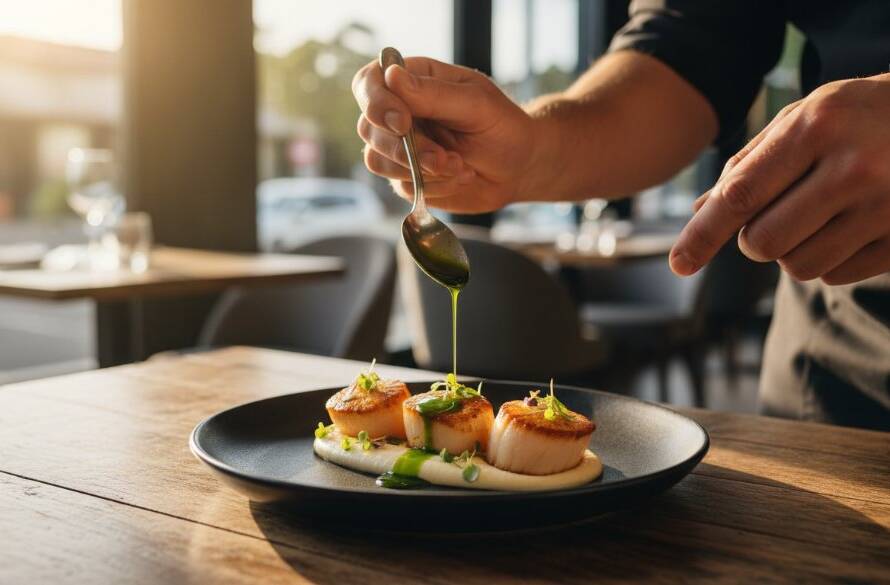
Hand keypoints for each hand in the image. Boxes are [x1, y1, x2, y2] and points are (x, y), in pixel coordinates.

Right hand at [352, 56, 536, 212]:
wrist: (518, 166)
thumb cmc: (501, 125)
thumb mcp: (476, 103)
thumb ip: (433, 93)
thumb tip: (391, 75)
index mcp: (412, 81)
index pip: (369, 84)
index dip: (377, 104)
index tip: (403, 123)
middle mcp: (398, 112)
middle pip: (369, 128)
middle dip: (407, 149)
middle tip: (446, 157)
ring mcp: (399, 147)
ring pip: (377, 161)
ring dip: (421, 170)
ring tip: (460, 166)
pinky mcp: (406, 177)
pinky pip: (402, 185)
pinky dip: (434, 186)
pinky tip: (460, 176)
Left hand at [671, 73, 889, 284]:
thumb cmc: (858, 117)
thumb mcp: (806, 117)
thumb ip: (750, 162)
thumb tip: (700, 211)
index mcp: (818, 127)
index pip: (742, 195)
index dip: (704, 234)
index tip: (679, 264)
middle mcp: (854, 167)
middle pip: (763, 243)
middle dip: (754, 239)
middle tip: (774, 214)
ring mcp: (886, 207)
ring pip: (798, 266)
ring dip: (792, 251)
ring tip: (818, 214)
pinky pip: (836, 277)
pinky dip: (828, 259)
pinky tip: (850, 223)